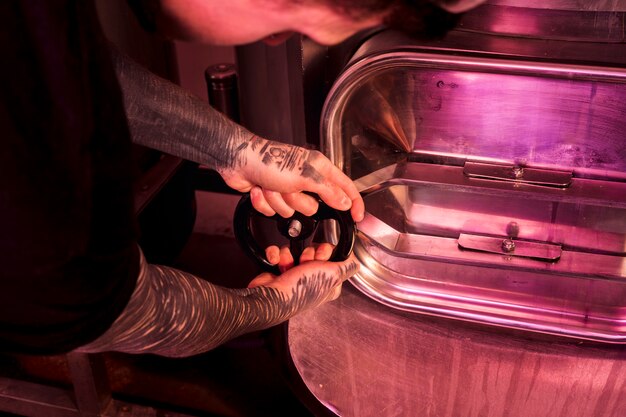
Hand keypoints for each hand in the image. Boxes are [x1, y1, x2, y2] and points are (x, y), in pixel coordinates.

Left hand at [220, 136, 364, 221]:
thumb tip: (345, 202)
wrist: (238, 160)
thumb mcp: (304, 176)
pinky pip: (275, 212)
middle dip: (297, 201)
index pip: (345, 187)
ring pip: (292, 211)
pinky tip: (260, 189)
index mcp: (318, 168)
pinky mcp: (273, 197)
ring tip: (270, 186)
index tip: (357, 217)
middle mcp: (305, 178)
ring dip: (279, 201)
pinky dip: (265, 203)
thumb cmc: (269, 161)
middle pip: (314, 206)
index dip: (353, 203)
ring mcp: (289, 188)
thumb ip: (328, 191)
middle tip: (288, 188)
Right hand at [248, 243, 356, 304]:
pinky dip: (276, 255)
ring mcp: (295, 274)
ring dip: (290, 255)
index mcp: (329, 282)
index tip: (322, 257)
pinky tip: (277, 263)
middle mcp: (313, 279)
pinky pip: (279, 252)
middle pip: (314, 250)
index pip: (333, 256)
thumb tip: (356, 261)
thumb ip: (348, 266)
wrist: (271, 297)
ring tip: (288, 267)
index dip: (327, 251)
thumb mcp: (333, 276)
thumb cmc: (300, 291)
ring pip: (296, 249)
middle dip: (308, 253)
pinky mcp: (279, 270)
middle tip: (305, 263)